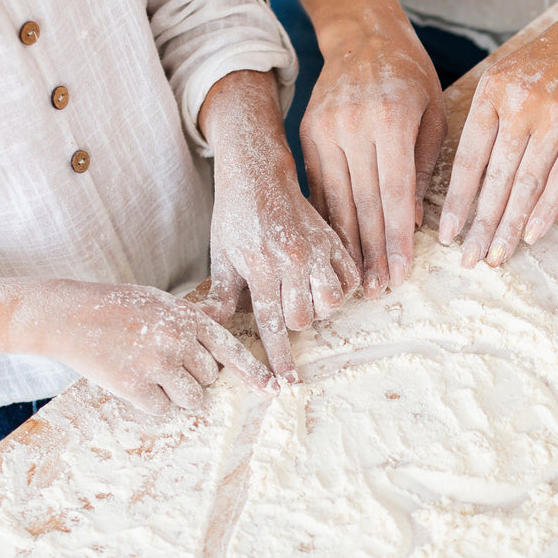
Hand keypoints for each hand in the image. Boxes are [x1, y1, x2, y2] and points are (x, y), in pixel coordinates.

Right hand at [21, 281, 275, 414]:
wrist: (66, 315)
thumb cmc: (114, 307)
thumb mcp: (159, 302)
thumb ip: (190, 320)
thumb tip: (218, 334)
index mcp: (187, 318)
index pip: (231, 350)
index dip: (254, 373)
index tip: (275, 389)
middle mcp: (178, 340)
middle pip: (210, 378)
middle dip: (194, 377)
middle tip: (164, 363)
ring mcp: (158, 364)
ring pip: (193, 398)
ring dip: (177, 394)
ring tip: (151, 374)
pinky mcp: (136, 386)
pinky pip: (163, 409)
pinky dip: (152, 402)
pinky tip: (132, 382)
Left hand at [197, 71, 359, 380]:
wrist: (258, 173)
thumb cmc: (235, 215)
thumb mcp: (221, 254)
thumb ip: (221, 295)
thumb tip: (208, 327)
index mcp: (260, 266)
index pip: (271, 324)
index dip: (278, 359)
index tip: (285, 384)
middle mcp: (292, 260)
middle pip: (302, 318)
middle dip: (292, 321)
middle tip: (281, 303)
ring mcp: (317, 250)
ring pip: (330, 302)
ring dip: (317, 308)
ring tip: (302, 296)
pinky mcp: (334, 241)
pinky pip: (348, 280)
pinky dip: (339, 289)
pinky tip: (322, 282)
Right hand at [300, 10, 445, 294]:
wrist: (362, 36)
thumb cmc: (410, 75)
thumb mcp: (433, 114)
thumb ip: (426, 168)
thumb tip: (417, 224)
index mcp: (390, 120)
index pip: (395, 193)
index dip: (398, 238)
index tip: (402, 274)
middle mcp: (352, 127)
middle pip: (363, 204)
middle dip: (373, 252)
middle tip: (380, 290)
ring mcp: (324, 132)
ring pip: (337, 201)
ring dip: (347, 247)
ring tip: (359, 283)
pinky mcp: (307, 136)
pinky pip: (319, 188)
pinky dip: (328, 222)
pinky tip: (336, 251)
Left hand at [439, 18, 557, 266]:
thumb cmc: (554, 62)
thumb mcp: (510, 76)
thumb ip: (490, 119)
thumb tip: (471, 177)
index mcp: (493, 94)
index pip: (468, 159)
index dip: (456, 200)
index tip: (447, 233)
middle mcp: (520, 107)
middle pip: (495, 179)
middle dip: (480, 225)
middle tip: (469, 258)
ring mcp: (555, 119)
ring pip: (526, 184)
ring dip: (511, 226)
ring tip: (498, 255)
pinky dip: (546, 210)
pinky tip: (532, 235)